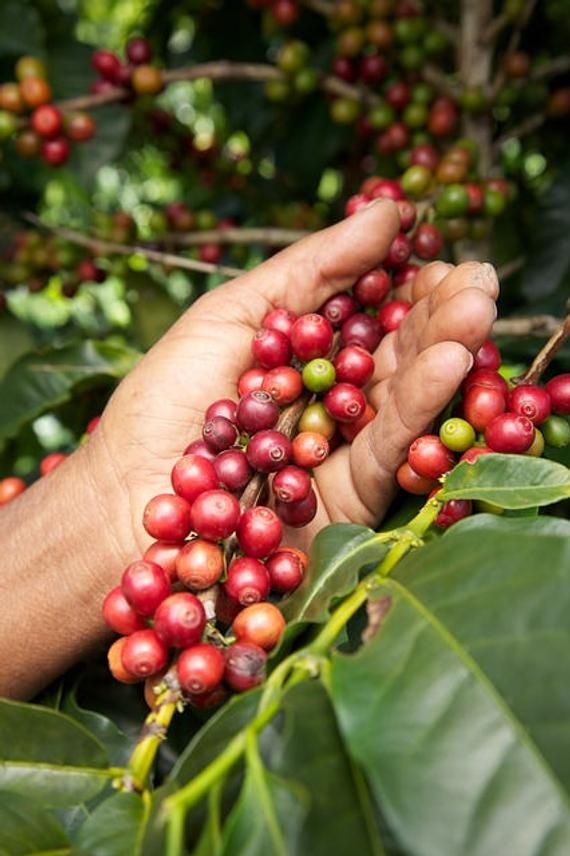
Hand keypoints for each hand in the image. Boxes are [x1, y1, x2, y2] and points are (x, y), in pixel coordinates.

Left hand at [90, 199, 497, 562]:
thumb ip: (312, 267)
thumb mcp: (231, 313)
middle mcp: (331, 395)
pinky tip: (451, 359)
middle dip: (438, 310)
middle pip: (396, 349)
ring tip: (477, 305)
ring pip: (406, 393)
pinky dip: (423, 403)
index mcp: (303, 350)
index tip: (435, 248)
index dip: (406, 279)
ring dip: (446, 348)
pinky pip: (395, 445)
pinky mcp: (354, 494)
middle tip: (476, 277)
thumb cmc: (164, 404)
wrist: (128, 503)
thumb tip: (388, 211)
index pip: (371, 308)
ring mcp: (346, 445)